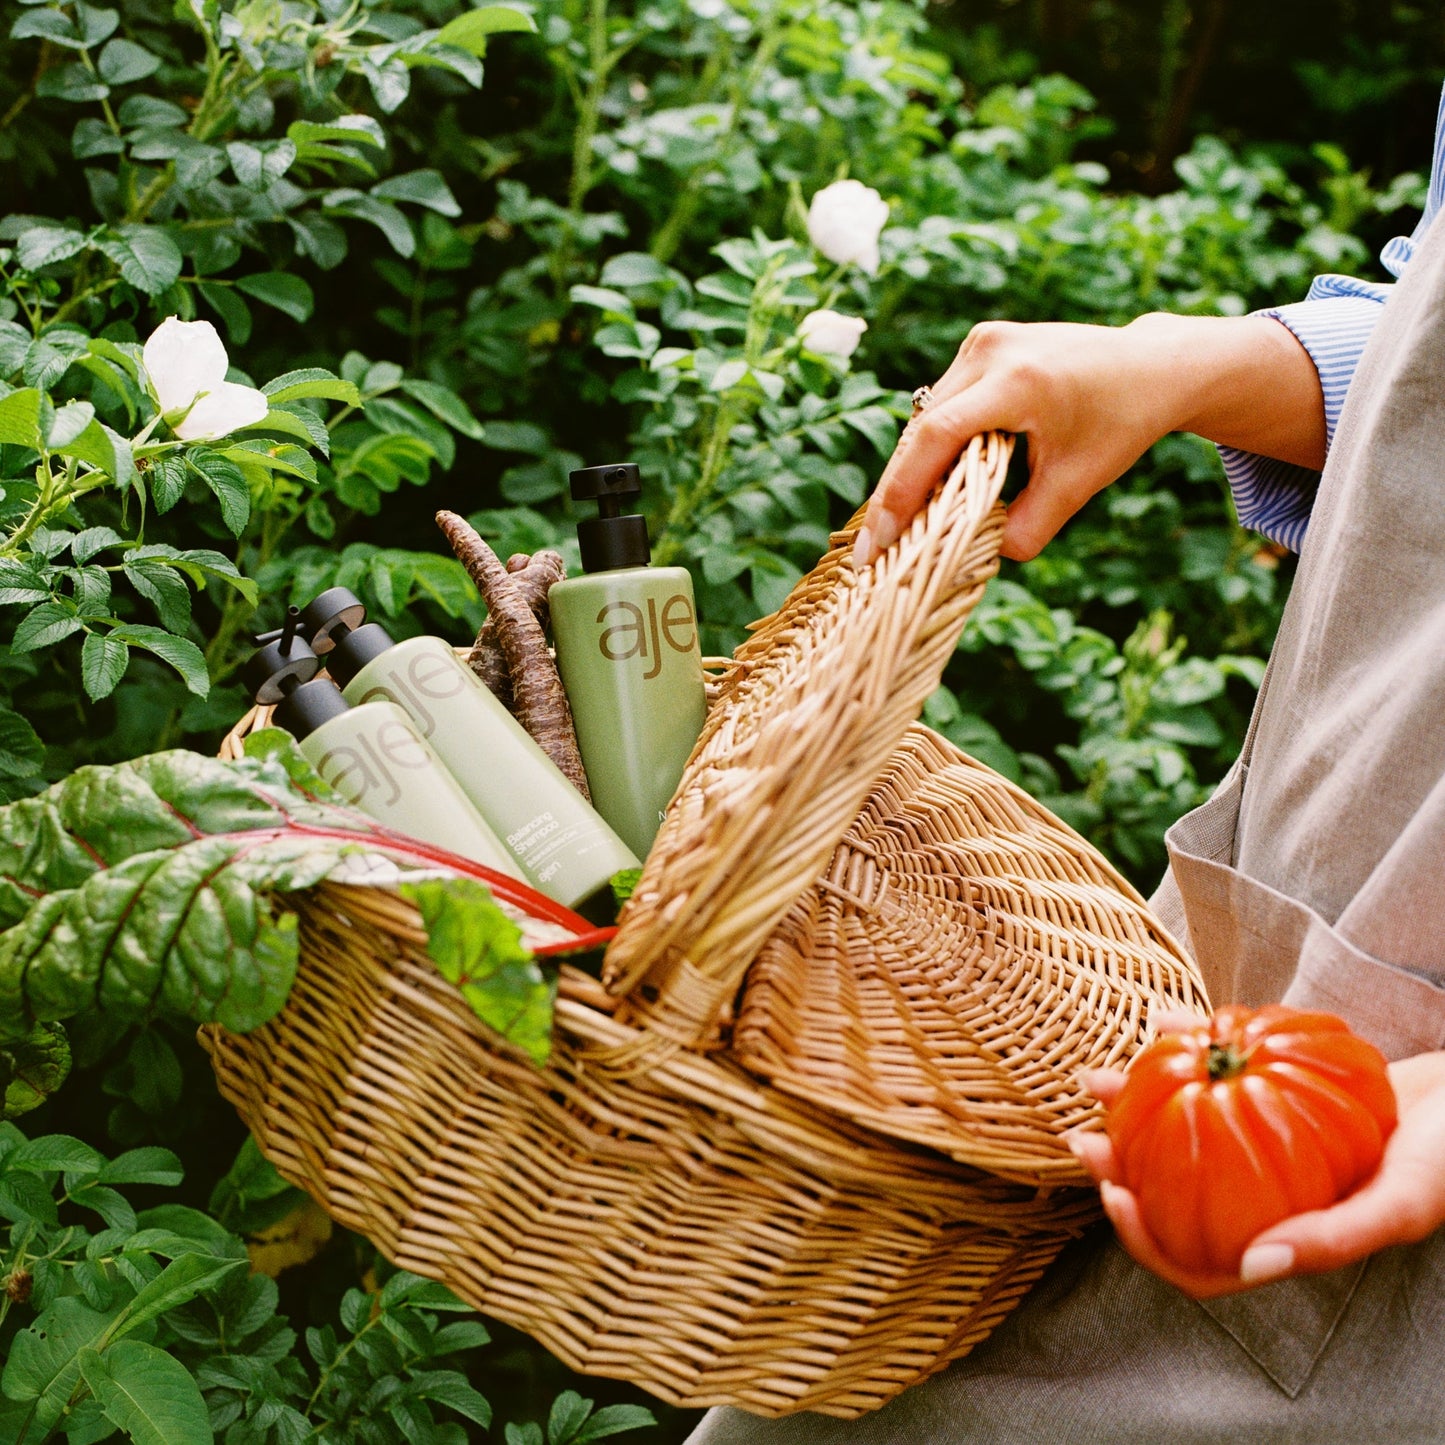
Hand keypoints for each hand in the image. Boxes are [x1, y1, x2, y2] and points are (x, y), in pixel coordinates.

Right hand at [853, 313, 1326, 565]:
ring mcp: (983, 340)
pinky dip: (934, 444)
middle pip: (921, 429)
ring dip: (913, 468)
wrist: (1153, 365)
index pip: (936, 437)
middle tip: (875, 547)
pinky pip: (943, 403)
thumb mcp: (1080, 483)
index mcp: (1020, 380)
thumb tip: (983, 557)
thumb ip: (1030, 526)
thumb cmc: (1121, 423)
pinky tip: (931, 484)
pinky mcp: (982, 343)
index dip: (900, 492)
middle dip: (897, 490)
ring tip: (901, 523)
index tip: (878, 542)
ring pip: (926, 417)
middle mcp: (992, 350)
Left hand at [1069, 1030, 1444, 1298]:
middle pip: (1174, 1196)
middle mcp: (1267, 1195)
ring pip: (1183, 1132)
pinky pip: (1218, 1075)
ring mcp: (1266, 1143)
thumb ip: (1333, 1238)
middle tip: (1085, 1131)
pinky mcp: (1275, 1093)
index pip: (1201, 1264)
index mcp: (1288, 1237)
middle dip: (1122, 1166)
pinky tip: (1163, 1019)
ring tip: (1097, 1076)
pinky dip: (1188, 1047)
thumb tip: (1251, 1268)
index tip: (1112, 1192)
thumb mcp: (1401, 1201)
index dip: (1147, 1242)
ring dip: (1136, 1104)